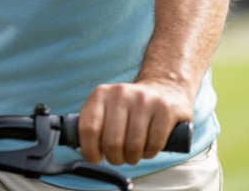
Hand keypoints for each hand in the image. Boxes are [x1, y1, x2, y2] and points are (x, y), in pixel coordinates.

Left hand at [76, 80, 192, 164]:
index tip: (96, 158)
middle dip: (115, 158)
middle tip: (119, 157)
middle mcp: (121, 93)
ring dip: (133, 158)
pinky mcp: (165, 109)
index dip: (90, 151)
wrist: (163, 89)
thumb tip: (83, 149)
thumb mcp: (105, 108)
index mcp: (101, 94)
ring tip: (133, 153)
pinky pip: (154, 144)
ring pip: (133, 146)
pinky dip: (150, 153)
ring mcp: (144, 100)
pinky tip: (148, 147)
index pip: (88, 128)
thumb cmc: (129, 108)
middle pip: (111, 142)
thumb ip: (92, 125)